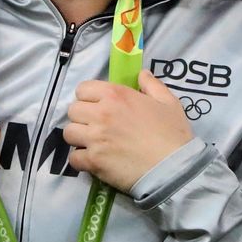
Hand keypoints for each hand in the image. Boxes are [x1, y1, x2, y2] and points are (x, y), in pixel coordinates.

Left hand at [64, 70, 193, 191]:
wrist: (173, 168)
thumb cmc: (172, 133)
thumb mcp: (168, 102)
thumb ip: (152, 85)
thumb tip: (141, 74)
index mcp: (116, 95)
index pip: (83, 88)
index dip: (89, 97)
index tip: (98, 105)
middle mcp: (101, 113)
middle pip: (73, 110)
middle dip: (82, 117)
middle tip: (95, 125)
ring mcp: (95, 138)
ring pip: (68, 133)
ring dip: (78, 137)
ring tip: (91, 143)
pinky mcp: (93, 161)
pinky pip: (73, 158)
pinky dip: (80, 160)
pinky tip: (93, 160)